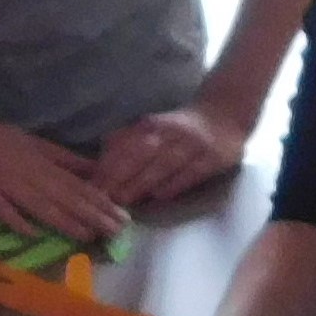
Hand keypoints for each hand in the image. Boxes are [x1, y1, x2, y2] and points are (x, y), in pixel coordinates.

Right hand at [0, 106, 127, 248]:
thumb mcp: (31, 142)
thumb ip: (61, 158)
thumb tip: (93, 171)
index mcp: (40, 159)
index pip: (76, 184)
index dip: (100, 202)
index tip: (123, 218)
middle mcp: (27, 170)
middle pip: (64, 195)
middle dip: (92, 214)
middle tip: (117, 232)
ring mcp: (2, 180)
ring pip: (38, 202)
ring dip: (64, 220)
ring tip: (88, 235)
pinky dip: (16, 219)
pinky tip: (32, 234)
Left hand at [90, 102, 249, 209]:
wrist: (224, 115)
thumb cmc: (179, 127)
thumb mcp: (152, 128)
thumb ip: (126, 141)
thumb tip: (97, 164)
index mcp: (152, 125)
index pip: (126, 145)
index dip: (108, 165)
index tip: (91, 185)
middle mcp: (172, 132)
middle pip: (142, 154)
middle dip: (120, 176)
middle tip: (103, 198)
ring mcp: (194, 145)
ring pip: (165, 164)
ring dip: (143, 182)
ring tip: (124, 201)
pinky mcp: (214, 157)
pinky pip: (192, 172)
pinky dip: (175, 184)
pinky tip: (158, 197)